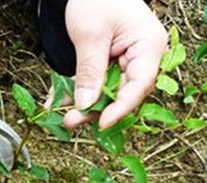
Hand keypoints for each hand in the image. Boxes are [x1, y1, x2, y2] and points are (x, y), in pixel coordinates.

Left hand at [62, 0, 167, 129]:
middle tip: (71, 121)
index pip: (139, 85)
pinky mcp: (108, 64)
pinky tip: (58, 102)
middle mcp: (141, 58)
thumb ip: (90, 70)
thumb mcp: (90, 34)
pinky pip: (95, 83)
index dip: (121, 108)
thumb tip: (86, 104)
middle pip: (123, 93)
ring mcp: (124, 62)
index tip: (102, 123)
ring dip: (85, 105)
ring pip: (108, 92)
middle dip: (97, 110)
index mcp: (148, 47)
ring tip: (64, 118)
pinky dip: (77, 92)